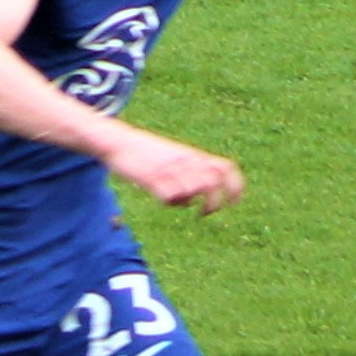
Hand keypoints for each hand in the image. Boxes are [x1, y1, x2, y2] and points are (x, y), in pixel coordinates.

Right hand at [104, 128, 245, 214]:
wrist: (120, 141)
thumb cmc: (147, 152)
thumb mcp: (173, 156)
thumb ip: (188, 170)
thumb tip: (194, 199)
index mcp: (193, 155)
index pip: (226, 169)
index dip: (235, 187)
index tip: (233, 203)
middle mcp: (185, 161)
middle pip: (212, 183)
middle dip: (213, 204)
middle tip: (203, 213)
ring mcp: (170, 169)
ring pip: (193, 190)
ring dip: (188, 202)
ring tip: (176, 201)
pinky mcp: (152, 177)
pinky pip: (170, 196)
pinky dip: (170, 202)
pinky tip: (162, 198)